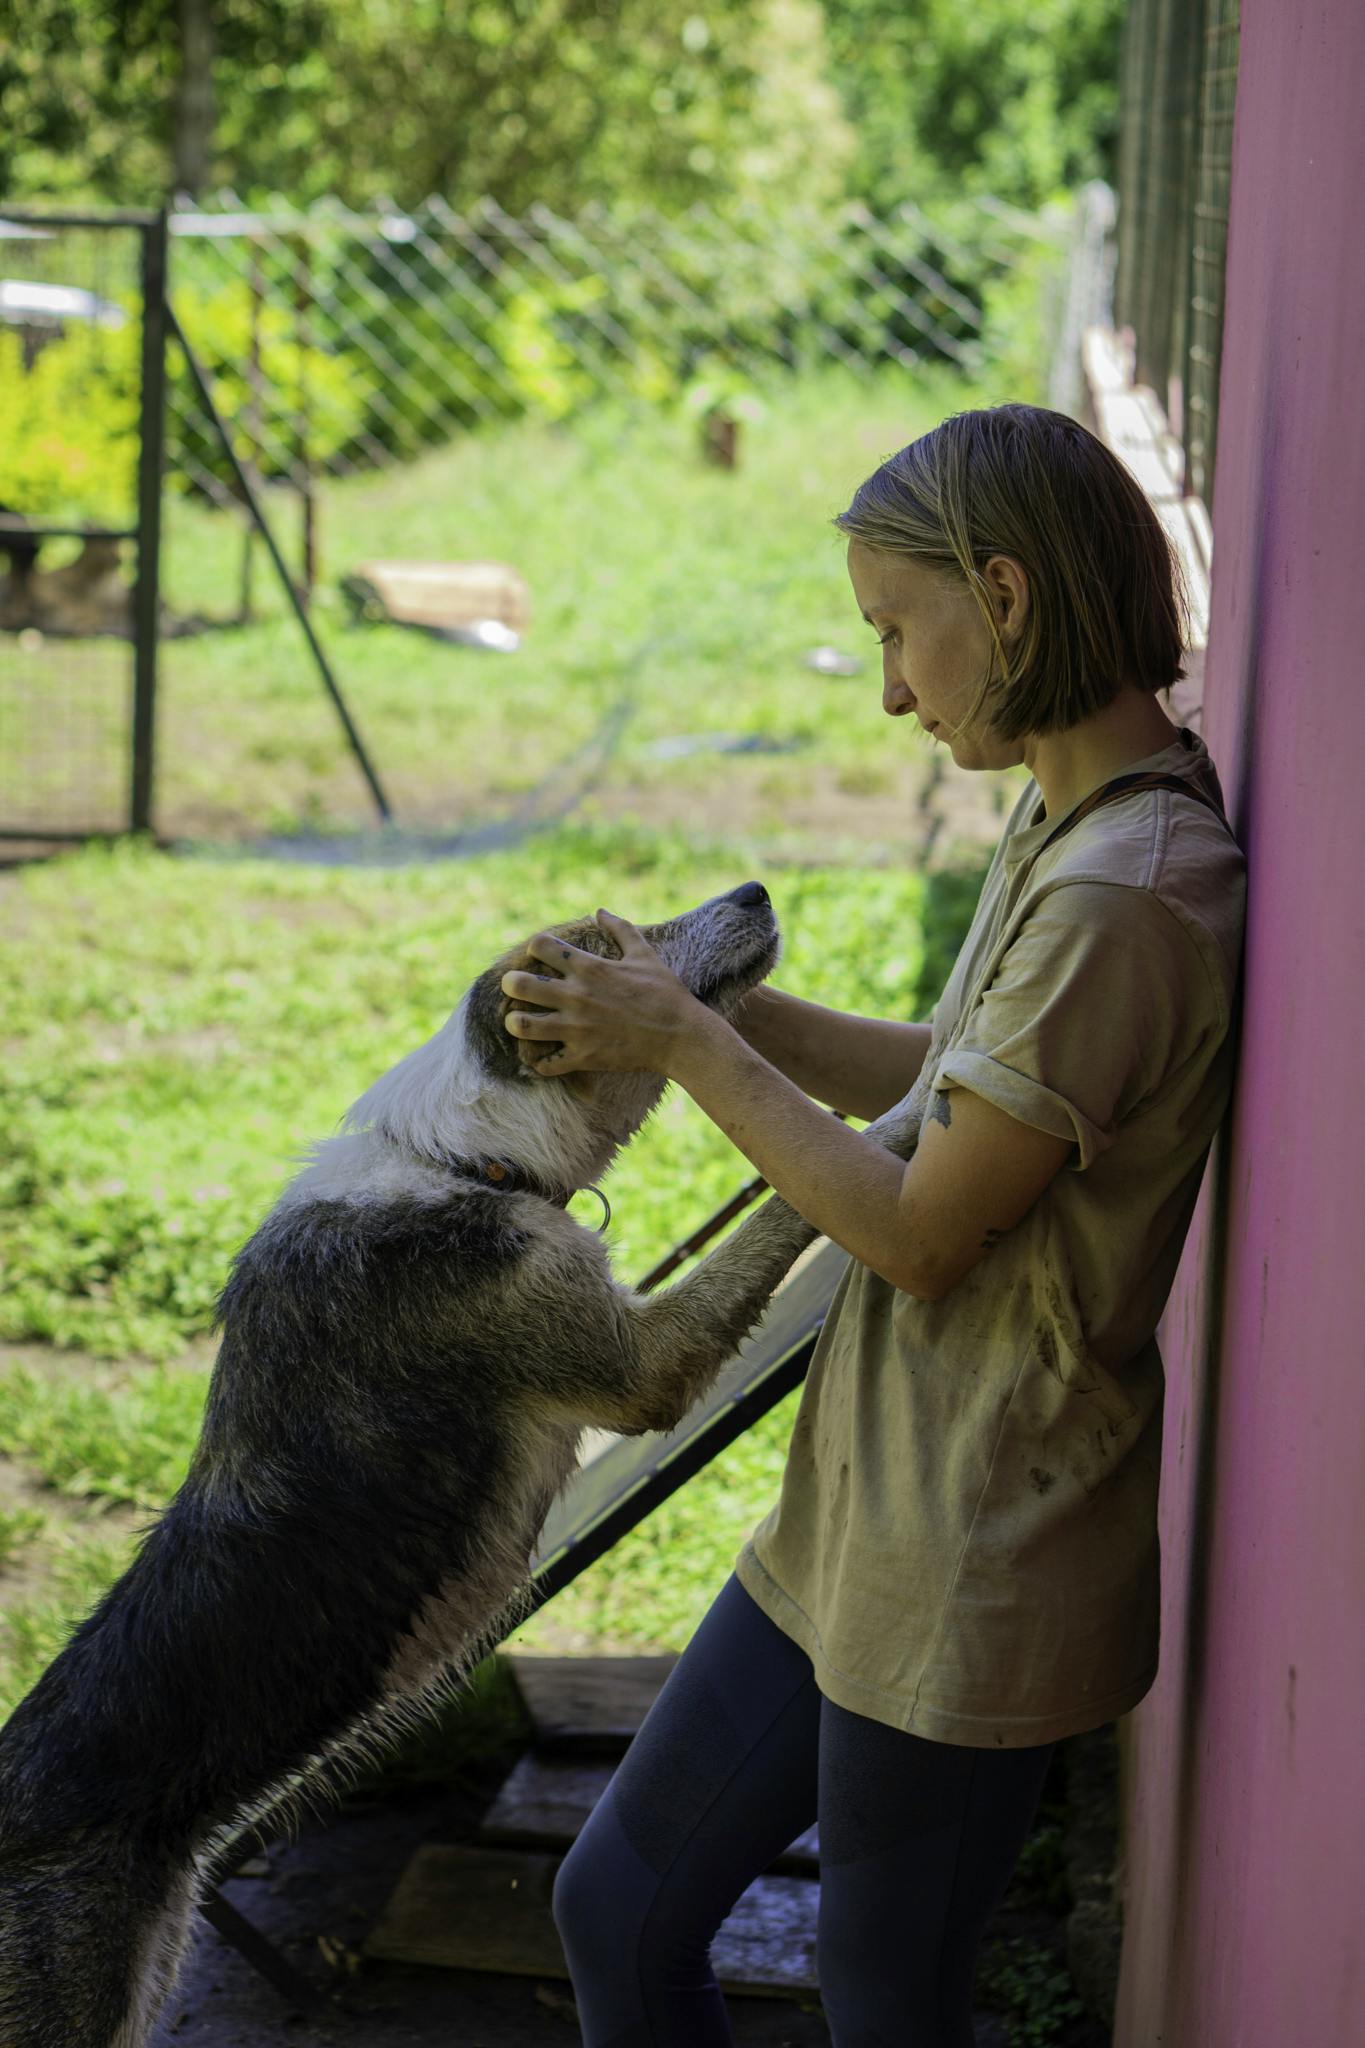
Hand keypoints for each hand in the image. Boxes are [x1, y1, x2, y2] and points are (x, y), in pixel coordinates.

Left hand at [500, 908, 709, 1075]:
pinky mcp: (582, 1057)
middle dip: (511, 984)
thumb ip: (620, 929)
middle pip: (519, 985)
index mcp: (589, 968)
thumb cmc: (665, 992)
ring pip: (523, 1026)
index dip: (534, 947)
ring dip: (516, 1023)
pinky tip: (544, 1054)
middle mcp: (577, 996)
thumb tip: (599, 911)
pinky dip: (538, 1060)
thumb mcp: (644, 954)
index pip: (540, 945)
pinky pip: (544, 1063)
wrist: (681, 1036)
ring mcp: (577, 1029)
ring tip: (520, 1022)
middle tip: (516, 988)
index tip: (540, 955)